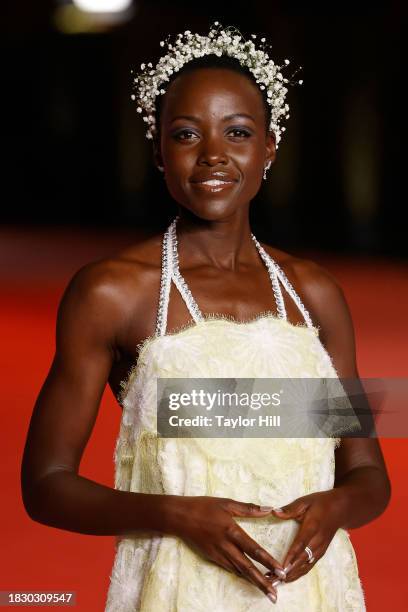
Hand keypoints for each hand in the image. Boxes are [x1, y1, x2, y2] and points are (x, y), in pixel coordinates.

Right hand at [168, 495, 283, 603]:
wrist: (179, 517)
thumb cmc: (203, 506)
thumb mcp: (226, 503)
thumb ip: (248, 508)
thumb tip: (269, 509)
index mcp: (232, 531)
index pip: (254, 550)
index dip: (268, 561)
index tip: (281, 571)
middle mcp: (226, 546)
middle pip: (247, 568)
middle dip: (262, 582)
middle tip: (275, 595)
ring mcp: (218, 554)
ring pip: (239, 572)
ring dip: (253, 581)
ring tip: (267, 591)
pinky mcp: (212, 558)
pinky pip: (229, 569)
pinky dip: (241, 575)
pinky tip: (249, 579)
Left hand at [265, 489, 344, 583]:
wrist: (340, 509)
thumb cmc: (320, 503)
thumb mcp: (305, 501)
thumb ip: (290, 508)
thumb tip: (275, 512)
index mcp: (313, 527)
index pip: (301, 543)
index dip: (291, 556)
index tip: (281, 566)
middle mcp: (318, 541)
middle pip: (303, 559)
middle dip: (289, 571)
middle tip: (274, 580)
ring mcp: (321, 548)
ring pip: (307, 565)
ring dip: (293, 575)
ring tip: (277, 582)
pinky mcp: (322, 552)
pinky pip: (310, 565)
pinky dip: (300, 573)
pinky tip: (289, 578)